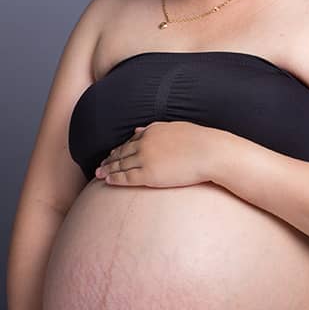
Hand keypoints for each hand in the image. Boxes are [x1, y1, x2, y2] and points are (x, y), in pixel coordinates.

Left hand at [94, 121, 222, 187]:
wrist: (209, 152)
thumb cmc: (200, 141)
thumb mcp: (175, 128)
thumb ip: (155, 128)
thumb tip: (138, 130)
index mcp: (151, 132)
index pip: (130, 142)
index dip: (119, 149)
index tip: (112, 154)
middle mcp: (144, 144)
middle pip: (121, 153)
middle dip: (109, 159)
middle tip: (99, 165)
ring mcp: (145, 159)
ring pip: (121, 165)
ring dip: (108, 169)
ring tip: (99, 174)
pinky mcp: (149, 175)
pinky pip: (127, 178)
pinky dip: (115, 179)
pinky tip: (108, 181)